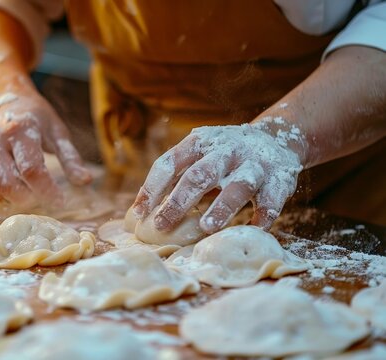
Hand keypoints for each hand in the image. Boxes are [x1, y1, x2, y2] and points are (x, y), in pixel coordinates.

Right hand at [0, 82, 91, 205]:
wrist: (0, 97)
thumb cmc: (34, 115)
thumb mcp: (57, 131)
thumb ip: (71, 158)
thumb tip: (86, 181)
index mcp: (20, 130)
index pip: (32, 170)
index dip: (47, 191)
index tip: (60, 201)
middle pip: (8, 185)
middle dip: (29, 200)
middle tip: (44, 200)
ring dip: (15, 199)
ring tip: (32, 192)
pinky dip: (0, 196)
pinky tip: (15, 188)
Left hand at [131, 121, 304, 232]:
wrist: (277, 139)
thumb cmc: (223, 156)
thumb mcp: (199, 156)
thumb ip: (176, 177)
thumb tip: (139, 212)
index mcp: (199, 142)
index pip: (169, 163)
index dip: (152, 188)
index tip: (139, 213)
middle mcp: (226, 150)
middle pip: (199, 175)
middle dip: (179, 201)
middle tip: (161, 225)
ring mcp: (254, 163)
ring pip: (238, 185)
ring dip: (222, 206)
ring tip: (207, 227)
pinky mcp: (280, 178)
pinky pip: (271, 199)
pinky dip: (262, 216)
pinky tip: (252, 230)